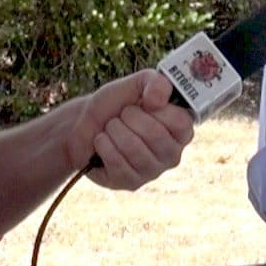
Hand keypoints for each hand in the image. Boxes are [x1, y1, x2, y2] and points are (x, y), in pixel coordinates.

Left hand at [69, 69, 194, 189]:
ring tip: (111, 128)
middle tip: (122, 115)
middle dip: (129, 118)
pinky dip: (103, 145)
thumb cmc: (116, 104)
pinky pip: (118, 164)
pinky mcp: (132, 183)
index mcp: (180, 129)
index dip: (157, 110)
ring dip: (114, 131)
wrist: (84, 123)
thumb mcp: (135, 84)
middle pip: (155, 135)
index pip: (181, 122)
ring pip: (134, 149)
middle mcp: (172, 153)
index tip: (144, 103)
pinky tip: (102, 142)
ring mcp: (153, 171)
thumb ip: (154, 82)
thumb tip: (158, 100)